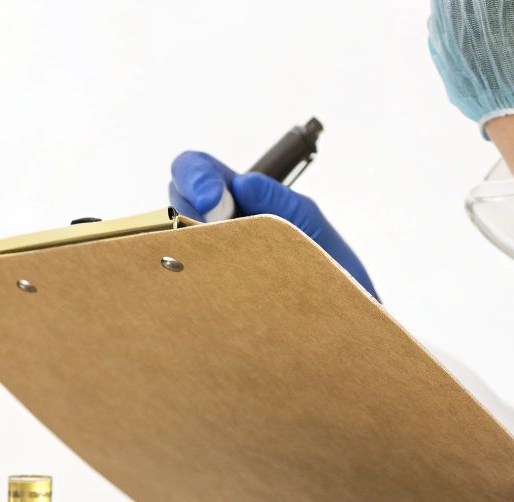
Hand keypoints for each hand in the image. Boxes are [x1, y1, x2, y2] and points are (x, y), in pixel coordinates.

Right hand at [168, 150, 377, 298]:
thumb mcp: (308, 223)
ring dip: (192, 242)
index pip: (199, 169)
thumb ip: (279, 200)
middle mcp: (216, 222)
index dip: (196, 176)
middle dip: (188, 205)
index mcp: (239, 197)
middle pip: (176, 198)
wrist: (340, 319)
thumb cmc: (328, 265)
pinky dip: (194, 274)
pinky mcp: (206, 291)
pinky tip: (216, 284)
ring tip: (226, 260)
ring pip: (173, 238)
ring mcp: (208, 256)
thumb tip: (243, 184)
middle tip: (213, 227)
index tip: (211, 200)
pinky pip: (183, 277)